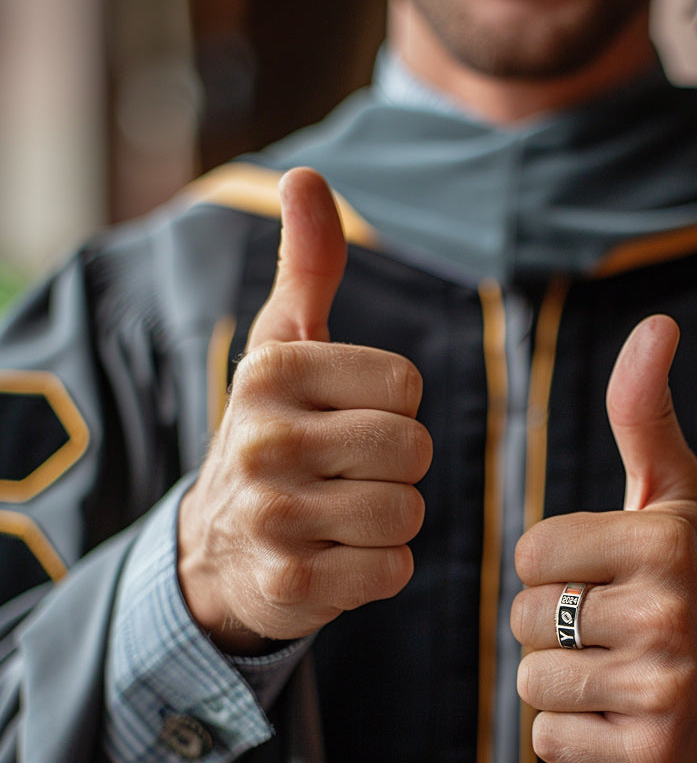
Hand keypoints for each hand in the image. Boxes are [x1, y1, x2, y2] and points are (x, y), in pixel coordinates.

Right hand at [178, 167, 432, 653]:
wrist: (218, 546)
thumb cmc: (275, 432)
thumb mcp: (284, 347)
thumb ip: (307, 267)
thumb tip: (306, 176)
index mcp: (271, 372)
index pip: (406, 384)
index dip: (393, 406)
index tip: (347, 417)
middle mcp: (263, 441)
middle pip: (413, 448)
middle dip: (398, 466)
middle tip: (350, 473)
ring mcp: (272, 518)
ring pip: (407, 512)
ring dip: (391, 519)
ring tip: (342, 515)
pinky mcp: (289, 586)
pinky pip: (393, 571)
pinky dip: (381, 569)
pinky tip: (337, 558)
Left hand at [512, 316, 696, 762]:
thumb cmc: (688, 576)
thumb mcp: (672, 493)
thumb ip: (644, 413)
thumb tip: (656, 323)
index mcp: (662, 542)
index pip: (532, 555)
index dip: (553, 569)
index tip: (600, 576)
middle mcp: (668, 613)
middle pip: (527, 618)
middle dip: (555, 624)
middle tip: (613, 627)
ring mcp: (662, 689)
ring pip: (533, 681)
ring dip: (561, 679)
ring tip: (617, 670)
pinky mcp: (650, 755)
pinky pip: (549, 740)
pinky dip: (571, 732)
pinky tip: (621, 714)